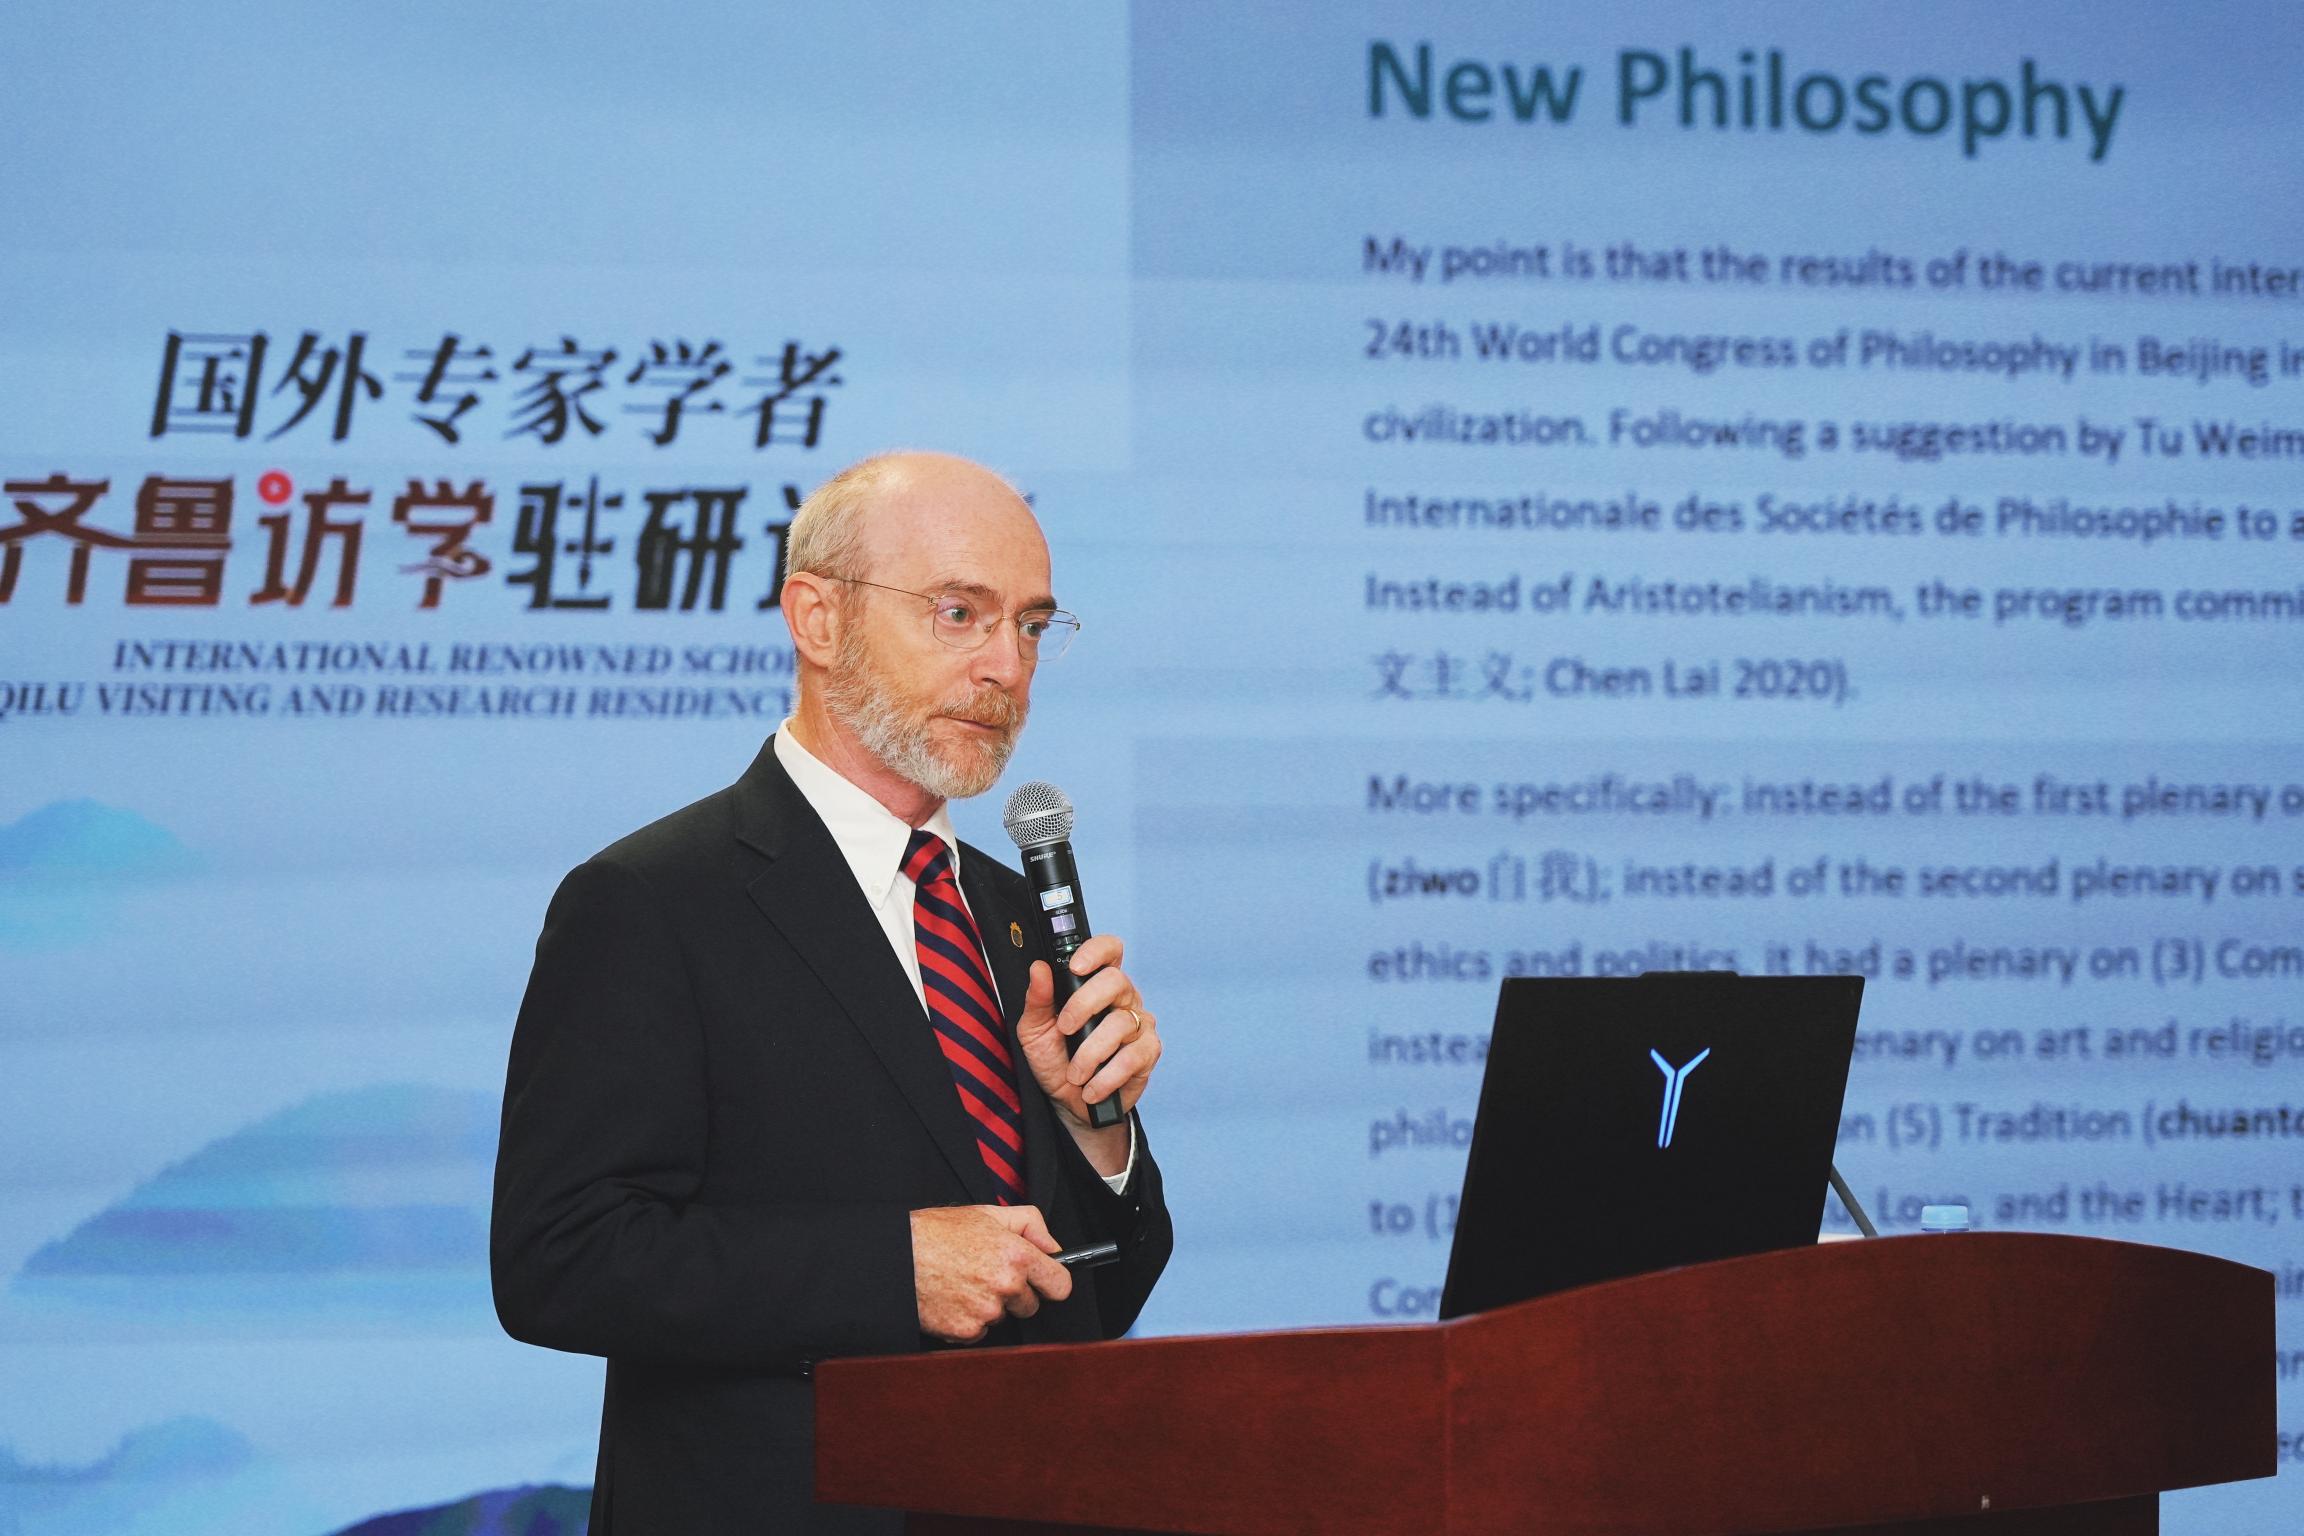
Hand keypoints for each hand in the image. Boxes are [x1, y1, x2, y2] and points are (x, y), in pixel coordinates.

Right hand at [909, 1203, 1071, 1342]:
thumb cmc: (937, 1233)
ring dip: (989, 1306)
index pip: (1060, 1284)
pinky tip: (953, 1299)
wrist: (896, 1257)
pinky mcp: (966, 1331)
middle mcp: (1005, 1285)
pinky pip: (979, 1332)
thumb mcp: (987, 1213)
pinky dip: (969, 1321)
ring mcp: (986, 1311)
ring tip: (964, 1283)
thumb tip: (1053, 1246)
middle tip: (987, 1275)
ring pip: (1002, 1318)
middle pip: (1030, 1305)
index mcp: (1016, 1255)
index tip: (1044, 1282)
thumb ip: (1030, 1224)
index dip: (1051, 1282)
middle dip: (1015, 1294)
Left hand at [1015, 933, 1162, 1134]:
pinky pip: (1132, 1057)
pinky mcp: (1149, 1052)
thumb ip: (1037, 999)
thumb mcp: (1035, 1030)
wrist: (1070, 1102)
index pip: (1109, 951)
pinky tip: (1092, 1087)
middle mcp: (1123, 998)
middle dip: (1085, 1005)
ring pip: (1121, 1024)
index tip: (1076, 967)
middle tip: (1064, 1029)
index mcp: (1096, 985)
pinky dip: (1107, 1076)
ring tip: (1075, 1074)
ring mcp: (1139, 1024)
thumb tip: (1039, 968)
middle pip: (1116, 981)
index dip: (1097, 951)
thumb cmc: (1055, 1060)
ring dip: (1091, 1053)